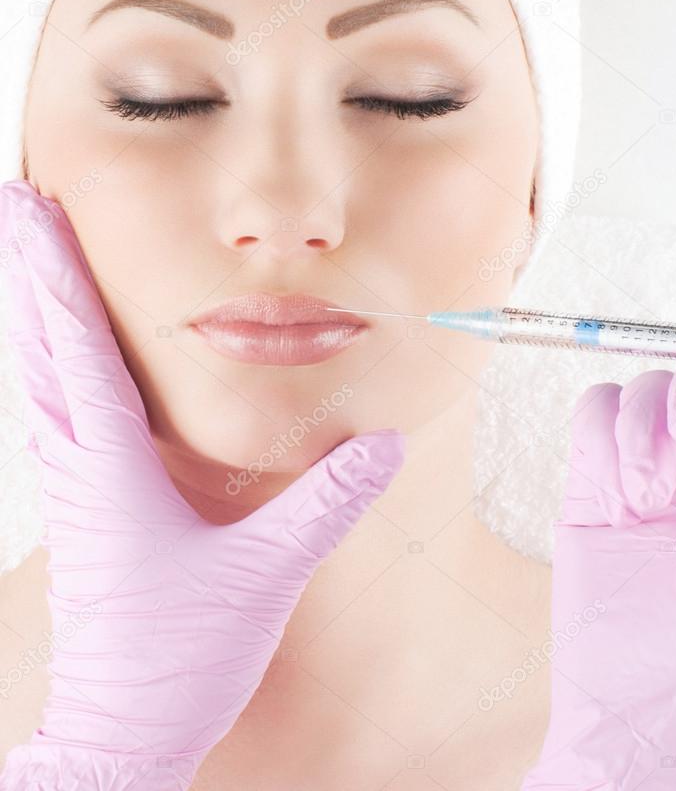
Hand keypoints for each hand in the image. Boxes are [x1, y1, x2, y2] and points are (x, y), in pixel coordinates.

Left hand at [0, 180, 404, 789]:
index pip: (82, 346)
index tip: (34, 206)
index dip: (57, 270)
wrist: (123, 733)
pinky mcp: (87, 511)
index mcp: (114, 466)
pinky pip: (55, 417)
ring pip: (41, 380)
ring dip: (36, 312)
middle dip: (31, 270)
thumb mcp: (266, 574)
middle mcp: (82, 467)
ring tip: (32, 261)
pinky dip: (51, 366)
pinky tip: (61, 362)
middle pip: (43, 347)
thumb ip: (327, 502)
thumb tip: (379, 443)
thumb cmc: (179, 658)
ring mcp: (77, 490)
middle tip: (18, 203)